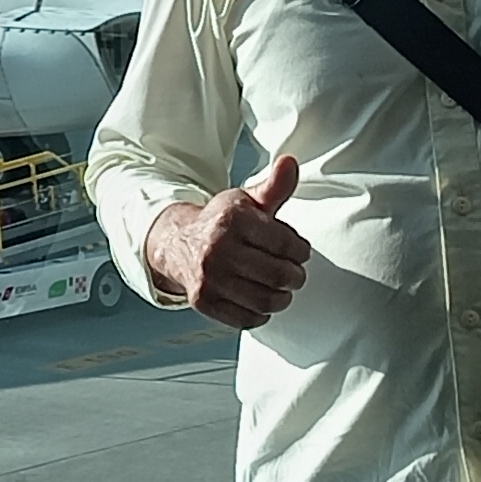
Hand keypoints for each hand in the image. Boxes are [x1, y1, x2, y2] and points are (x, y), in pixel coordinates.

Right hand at [141, 155, 310, 328]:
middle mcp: (218, 249)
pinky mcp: (204, 301)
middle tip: (294, 274)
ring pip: (265, 300)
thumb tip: (290, 163)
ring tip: (281, 290)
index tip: (300, 253)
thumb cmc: (220, 222)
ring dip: (282, 298)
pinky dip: (260, 314)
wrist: (179, 243)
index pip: (286, 244)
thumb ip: (274, 187)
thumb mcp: (247, 200)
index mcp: (233, 220)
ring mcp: (209, 277)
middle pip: (278, 275)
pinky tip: (260, 301)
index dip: (301, 251)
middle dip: (295, 277)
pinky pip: (246, 318)